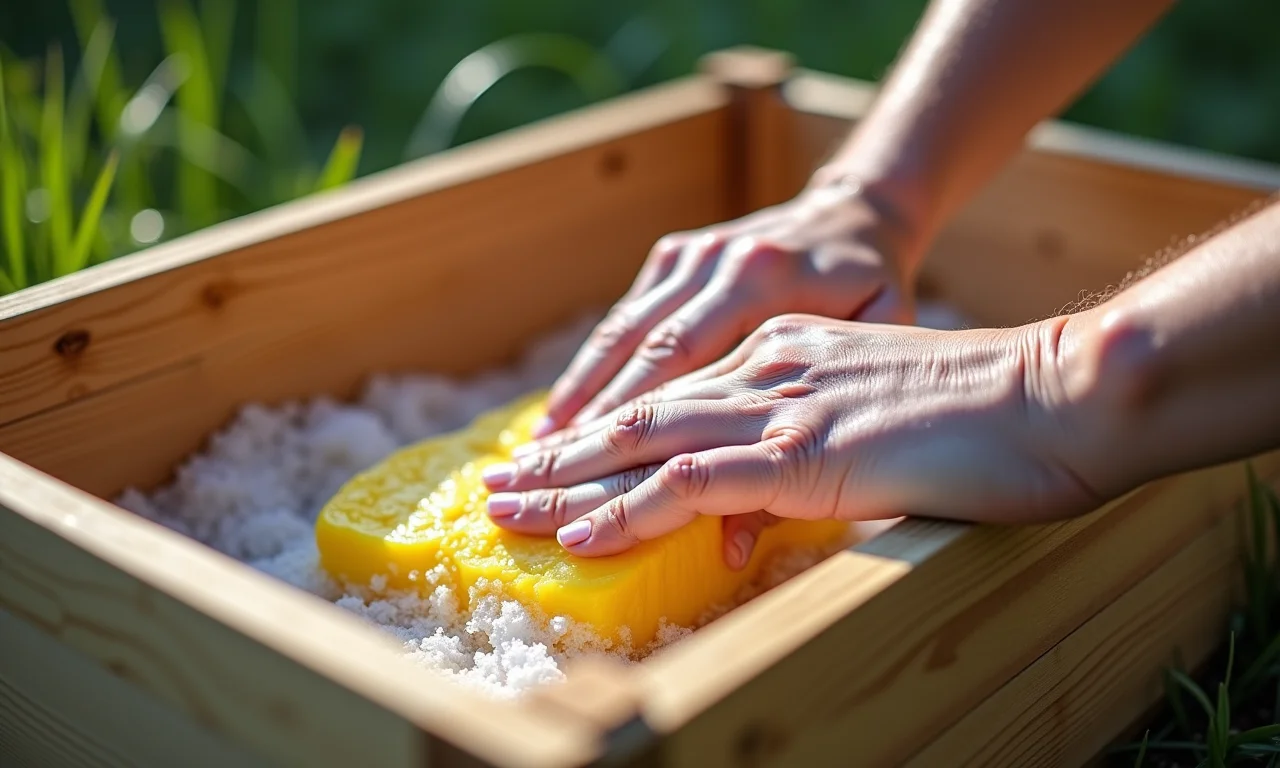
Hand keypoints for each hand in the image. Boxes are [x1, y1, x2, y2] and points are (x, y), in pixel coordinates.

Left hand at [482, 314, 1103, 564]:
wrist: (1055, 392)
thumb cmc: (988, 419)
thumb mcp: (881, 430)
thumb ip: (812, 462)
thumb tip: (753, 523)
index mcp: (788, 354)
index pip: (674, 395)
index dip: (607, 430)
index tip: (556, 459)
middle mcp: (770, 368)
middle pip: (640, 412)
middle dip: (563, 454)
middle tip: (500, 483)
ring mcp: (783, 406)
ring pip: (645, 442)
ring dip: (569, 483)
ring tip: (508, 510)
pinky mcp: (803, 450)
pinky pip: (691, 480)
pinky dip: (627, 508)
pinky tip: (580, 535)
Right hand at [533, 181, 923, 438]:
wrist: (858, 214)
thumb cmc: (874, 299)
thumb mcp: (868, 356)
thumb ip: (812, 439)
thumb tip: (736, 535)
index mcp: (764, 279)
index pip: (681, 355)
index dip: (630, 413)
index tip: (589, 466)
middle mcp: (719, 261)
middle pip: (638, 347)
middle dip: (587, 413)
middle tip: (540, 468)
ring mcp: (693, 253)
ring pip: (620, 331)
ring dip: (578, 392)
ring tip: (538, 447)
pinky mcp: (677, 253)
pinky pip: (628, 314)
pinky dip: (594, 364)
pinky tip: (567, 408)